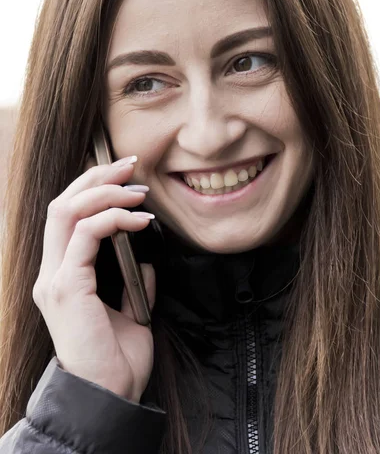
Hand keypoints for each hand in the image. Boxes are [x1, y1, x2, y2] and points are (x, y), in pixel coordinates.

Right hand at [33, 155, 155, 402]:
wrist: (110, 395)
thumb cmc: (118, 357)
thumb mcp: (130, 309)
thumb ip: (132, 280)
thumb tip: (146, 256)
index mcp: (63, 276)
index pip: (66, 217)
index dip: (92, 189)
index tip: (125, 176)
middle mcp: (51, 273)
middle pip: (62, 205)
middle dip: (96, 178)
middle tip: (130, 166)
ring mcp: (55, 279)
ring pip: (68, 212)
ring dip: (105, 192)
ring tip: (137, 190)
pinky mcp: (68, 286)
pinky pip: (87, 234)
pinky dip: (114, 219)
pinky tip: (140, 220)